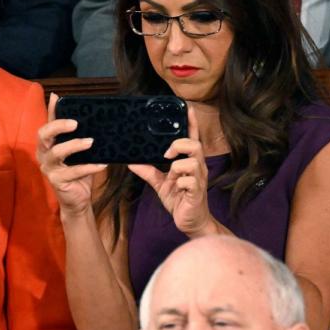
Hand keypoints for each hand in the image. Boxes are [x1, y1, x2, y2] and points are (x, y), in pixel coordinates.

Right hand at [36, 93, 106, 216]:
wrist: (78, 199)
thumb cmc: (77, 171)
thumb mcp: (77, 150)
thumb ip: (77, 134)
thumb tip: (85, 115)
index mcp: (47, 144)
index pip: (47, 123)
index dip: (50, 110)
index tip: (57, 97)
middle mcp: (43, 154)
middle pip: (43, 135)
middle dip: (58, 126)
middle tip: (76, 123)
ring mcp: (48, 168)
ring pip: (57, 153)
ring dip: (75, 145)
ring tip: (91, 142)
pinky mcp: (57, 181)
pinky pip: (73, 172)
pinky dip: (89, 167)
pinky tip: (102, 164)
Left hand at [128, 107, 214, 237]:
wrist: (191, 222)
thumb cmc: (180, 200)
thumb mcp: (161, 184)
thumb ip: (148, 171)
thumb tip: (131, 162)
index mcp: (190, 161)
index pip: (193, 138)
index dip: (191, 123)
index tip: (187, 107)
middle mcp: (197, 167)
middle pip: (195, 144)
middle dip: (178, 145)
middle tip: (165, 155)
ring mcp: (199, 179)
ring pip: (192, 162)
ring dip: (177, 166)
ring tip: (171, 176)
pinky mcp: (197, 192)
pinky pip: (189, 181)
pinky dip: (179, 182)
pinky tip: (177, 189)